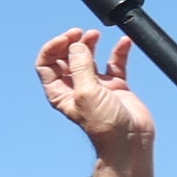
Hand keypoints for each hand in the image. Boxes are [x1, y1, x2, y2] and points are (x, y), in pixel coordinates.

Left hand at [36, 28, 155, 176]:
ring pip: (89, 58)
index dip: (53, 47)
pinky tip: (125, 42)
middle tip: (81, 34)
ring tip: (95, 34)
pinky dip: (118, 51)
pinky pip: (115, 64)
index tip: (68, 37)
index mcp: (60, 92)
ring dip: (90, 44)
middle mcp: (75, 87)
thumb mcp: (86, 93)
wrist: (129, 142)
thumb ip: (80, 67)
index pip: (47, 64)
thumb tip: (77, 44)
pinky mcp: (116, 87)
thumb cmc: (103, 125)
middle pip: (67, 58)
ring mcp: (96, 86)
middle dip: (71, 43)